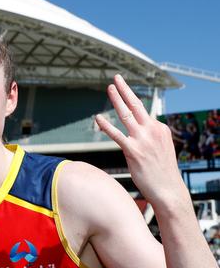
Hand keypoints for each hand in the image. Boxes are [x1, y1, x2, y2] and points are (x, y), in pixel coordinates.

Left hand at [95, 75, 186, 206]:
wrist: (168, 189)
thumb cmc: (161, 171)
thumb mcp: (160, 148)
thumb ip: (150, 137)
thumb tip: (140, 132)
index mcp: (159, 128)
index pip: (143, 111)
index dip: (131, 100)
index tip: (124, 89)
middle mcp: (152, 130)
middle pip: (136, 104)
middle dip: (125, 89)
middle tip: (117, 77)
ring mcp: (143, 139)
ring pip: (126, 114)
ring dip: (116, 99)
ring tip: (109, 87)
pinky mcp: (133, 151)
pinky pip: (116, 135)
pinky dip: (106, 125)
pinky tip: (98, 118)